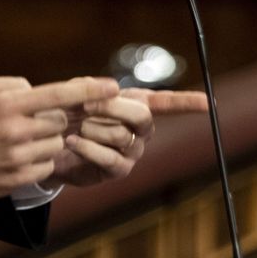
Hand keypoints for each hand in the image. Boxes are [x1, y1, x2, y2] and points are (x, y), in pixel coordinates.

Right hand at [0, 76, 118, 201]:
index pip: (58, 94)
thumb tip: (40, 90)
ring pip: (56, 144)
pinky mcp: (17, 180)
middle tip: (32, 122)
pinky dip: (39, 160)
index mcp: (8, 104)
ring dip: (46, 141)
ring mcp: (17, 158)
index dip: (89, 89)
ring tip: (19, 141)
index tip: (114, 86)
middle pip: (60, 121)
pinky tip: (16, 157)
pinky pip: (46, 166)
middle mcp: (15, 131)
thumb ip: (14, 85)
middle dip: (53, 120)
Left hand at [48, 87, 208, 187]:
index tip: (210, 103)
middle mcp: (141, 130)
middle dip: (112, 108)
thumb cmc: (66, 113)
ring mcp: (133, 152)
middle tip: (85, 104)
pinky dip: (87, 148)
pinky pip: (110, 158)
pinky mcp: (119, 171)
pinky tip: (71, 142)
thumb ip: (91, 86)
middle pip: (142, 116)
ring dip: (93, 129)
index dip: (188, 103)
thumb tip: (113, 88)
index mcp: (137, 105)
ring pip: (121, 136)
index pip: (168, 103)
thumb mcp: (76, 93)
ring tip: (76, 127)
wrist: (47, 144)